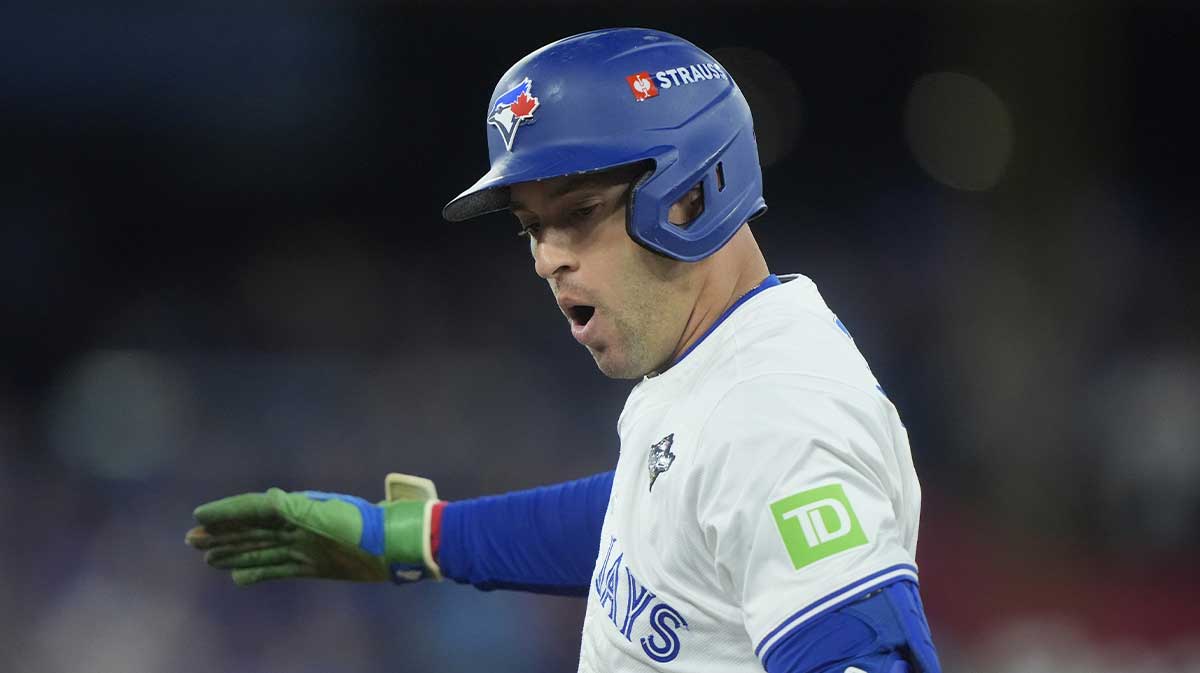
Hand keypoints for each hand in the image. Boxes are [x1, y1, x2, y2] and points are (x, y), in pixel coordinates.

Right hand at [185, 475, 438, 585]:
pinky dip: (257, 572)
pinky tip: (238, 578)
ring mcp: (303, 546)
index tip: (199, 515)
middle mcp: (296, 525)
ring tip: (207, 559)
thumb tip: (265, 501)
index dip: (226, 512)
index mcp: (296, 507)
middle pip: (251, 529)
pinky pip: (277, 569)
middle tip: (192, 539)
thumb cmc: (360, 526)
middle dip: (222, 534)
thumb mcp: (325, 513)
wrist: (390, 546)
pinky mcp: (313, 565)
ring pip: (260, 549)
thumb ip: (295, 508)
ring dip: (234, 552)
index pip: (253, 508)